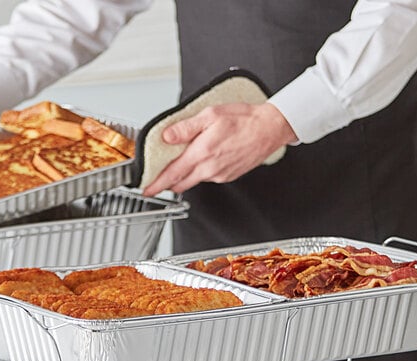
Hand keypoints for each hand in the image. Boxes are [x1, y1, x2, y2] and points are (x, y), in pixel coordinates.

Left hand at [142, 102, 296, 196]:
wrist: (269, 129)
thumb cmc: (244, 120)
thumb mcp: (210, 115)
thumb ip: (186, 127)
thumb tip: (168, 136)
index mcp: (203, 153)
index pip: (172, 173)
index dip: (157, 184)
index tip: (147, 189)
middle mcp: (210, 169)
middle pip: (181, 182)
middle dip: (168, 182)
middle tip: (159, 178)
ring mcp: (220, 175)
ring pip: (194, 179)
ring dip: (187, 173)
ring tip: (189, 157)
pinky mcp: (228, 176)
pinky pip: (208, 177)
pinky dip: (202, 170)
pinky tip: (207, 156)